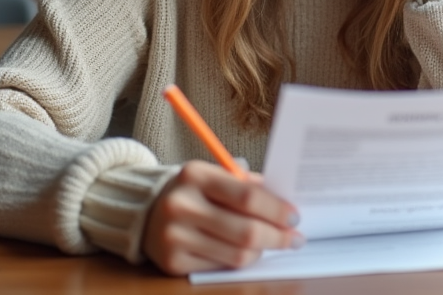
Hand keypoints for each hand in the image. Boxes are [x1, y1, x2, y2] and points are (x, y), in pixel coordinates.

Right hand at [142, 161, 302, 275]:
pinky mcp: (173, 262)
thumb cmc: (193, 192)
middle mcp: (181, 205)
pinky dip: (239, 261)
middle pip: (246, 231)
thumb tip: (285, 203)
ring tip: (272, 244)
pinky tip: (245, 252)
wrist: (146, 212)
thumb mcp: (215, 176)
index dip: (277, 210)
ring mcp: (174, 236)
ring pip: (237, 255)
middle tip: (295, 238)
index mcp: (195, 175)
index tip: (295, 216)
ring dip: (262, 251)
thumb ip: (247, 185)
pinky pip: (221, 267)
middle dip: (278, 237)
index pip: (247, 196)